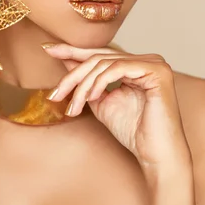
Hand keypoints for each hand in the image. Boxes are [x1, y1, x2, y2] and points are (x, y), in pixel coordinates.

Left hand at [42, 43, 192, 175]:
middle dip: (73, 74)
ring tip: (74, 107)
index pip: (101, 54)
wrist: (155, 155)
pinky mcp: (157, 71)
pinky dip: (99, 82)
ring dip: (83, 85)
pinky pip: (117, 68)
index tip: (48, 50)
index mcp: (137, 65)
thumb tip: (65, 59)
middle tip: (55, 93)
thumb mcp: (101, 101)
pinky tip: (91, 98)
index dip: (73, 51)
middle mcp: (148, 60)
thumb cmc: (133, 132)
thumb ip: (87, 81)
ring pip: (105, 63)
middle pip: (100, 57)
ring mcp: (154, 64)